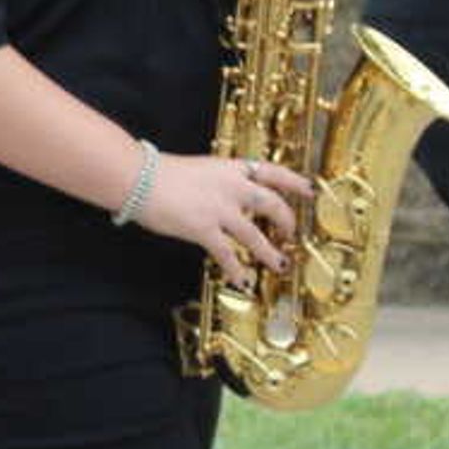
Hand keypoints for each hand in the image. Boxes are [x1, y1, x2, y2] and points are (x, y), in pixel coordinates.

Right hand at [139, 152, 313, 286]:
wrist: (138, 178)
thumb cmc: (160, 172)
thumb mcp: (199, 169)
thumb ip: (216, 182)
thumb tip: (226, 198)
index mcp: (230, 168)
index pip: (272, 172)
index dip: (294, 182)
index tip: (309, 189)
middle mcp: (232, 187)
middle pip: (273, 204)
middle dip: (287, 220)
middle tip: (291, 232)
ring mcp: (220, 209)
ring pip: (255, 234)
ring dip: (269, 252)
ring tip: (278, 264)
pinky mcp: (204, 229)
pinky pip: (227, 254)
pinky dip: (237, 269)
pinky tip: (241, 280)